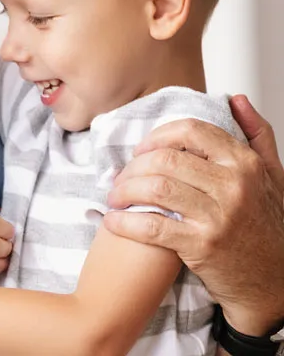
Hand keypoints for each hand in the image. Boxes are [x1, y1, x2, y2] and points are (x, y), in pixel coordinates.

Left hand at [104, 96, 283, 334]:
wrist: (274, 283)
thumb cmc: (268, 228)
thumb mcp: (273, 176)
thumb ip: (257, 135)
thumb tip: (235, 99)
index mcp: (245, 163)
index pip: (189, 131)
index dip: (157, 136)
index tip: (142, 150)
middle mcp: (233, 185)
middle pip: (165, 159)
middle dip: (133, 166)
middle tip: (121, 177)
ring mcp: (217, 216)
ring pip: (154, 188)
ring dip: (124, 190)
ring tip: (115, 197)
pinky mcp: (200, 246)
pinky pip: (150, 226)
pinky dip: (124, 222)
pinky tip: (114, 221)